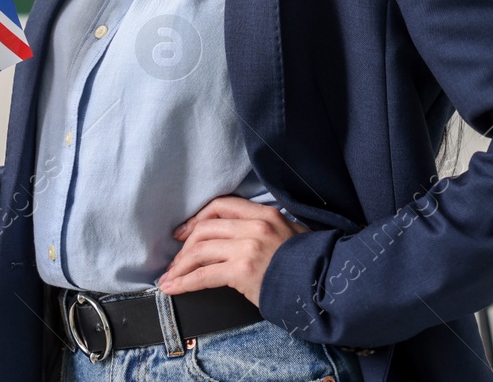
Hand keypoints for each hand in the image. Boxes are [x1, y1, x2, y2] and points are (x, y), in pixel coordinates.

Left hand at [158, 196, 307, 304]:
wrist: (322, 285)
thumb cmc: (305, 265)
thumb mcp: (288, 233)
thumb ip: (263, 228)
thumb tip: (234, 235)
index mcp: (265, 213)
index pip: (221, 205)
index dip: (197, 218)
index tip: (184, 233)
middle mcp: (255, 225)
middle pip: (205, 228)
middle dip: (184, 247)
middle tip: (175, 262)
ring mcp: (248, 247)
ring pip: (200, 250)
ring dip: (180, 266)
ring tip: (170, 278)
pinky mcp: (242, 270)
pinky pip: (203, 274)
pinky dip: (183, 282)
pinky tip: (173, 288)